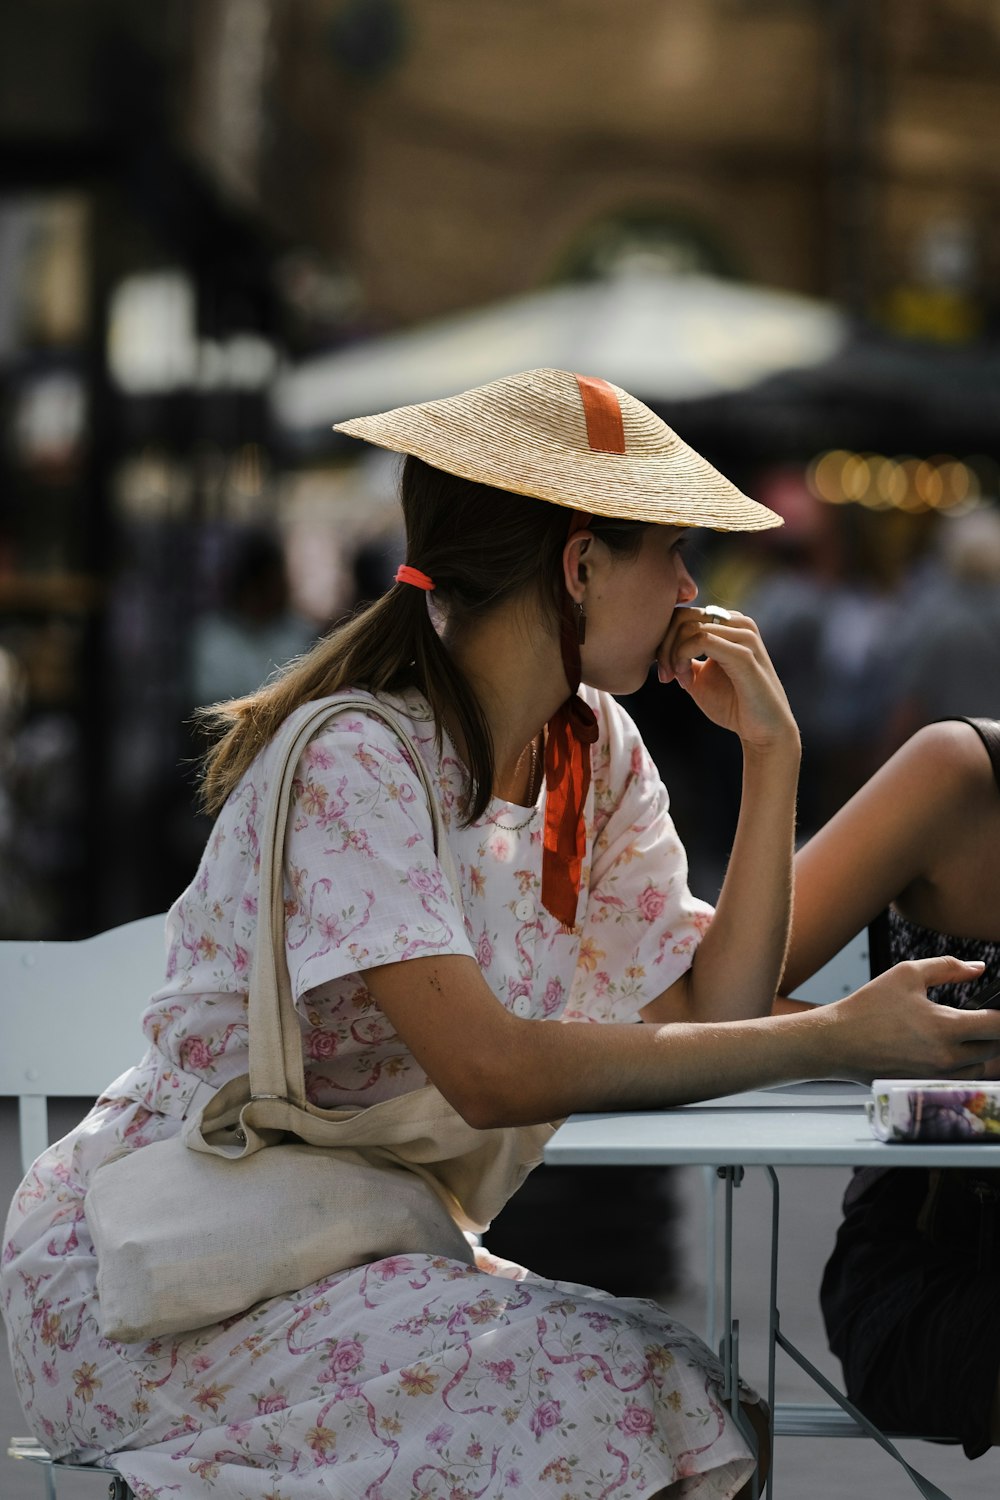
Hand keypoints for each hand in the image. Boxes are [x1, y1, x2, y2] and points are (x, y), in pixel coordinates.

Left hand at [655, 606, 797, 751]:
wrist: (763, 731)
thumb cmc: (733, 705)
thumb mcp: (700, 678)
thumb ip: (682, 658)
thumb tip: (659, 647)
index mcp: (730, 625)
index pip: (684, 614)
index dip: (664, 639)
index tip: (664, 670)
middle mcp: (739, 623)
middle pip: (683, 616)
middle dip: (664, 645)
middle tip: (664, 675)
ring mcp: (744, 636)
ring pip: (689, 626)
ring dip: (672, 654)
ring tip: (674, 678)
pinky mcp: (744, 654)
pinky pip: (701, 640)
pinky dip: (682, 657)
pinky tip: (684, 679)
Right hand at [829, 957, 999, 1080]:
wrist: (836, 1042)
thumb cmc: (868, 1007)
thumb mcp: (907, 974)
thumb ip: (948, 967)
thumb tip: (979, 969)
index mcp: (945, 1027)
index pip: (998, 1026)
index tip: (997, 1008)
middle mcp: (946, 1057)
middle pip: (993, 1048)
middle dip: (992, 1032)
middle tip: (981, 1017)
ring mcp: (937, 1076)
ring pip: (979, 1067)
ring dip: (979, 1050)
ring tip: (964, 1033)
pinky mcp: (926, 1086)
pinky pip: (959, 1079)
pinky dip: (961, 1064)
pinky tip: (946, 1049)